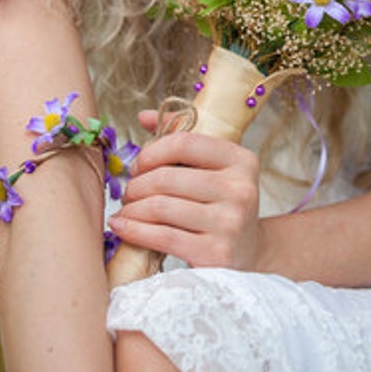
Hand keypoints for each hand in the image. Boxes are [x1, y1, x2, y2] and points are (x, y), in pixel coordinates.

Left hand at [108, 112, 261, 270]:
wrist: (249, 254)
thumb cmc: (222, 206)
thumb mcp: (213, 169)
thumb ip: (182, 138)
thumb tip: (144, 116)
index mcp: (241, 160)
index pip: (184, 143)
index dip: (152, 152)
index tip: (138, 165)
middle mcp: (240, 189)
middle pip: (167, 178)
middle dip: (137, 185)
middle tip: (128, 193)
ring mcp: (230, 223)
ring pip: (160, 207)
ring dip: (132, 209)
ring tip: (125, 211)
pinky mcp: (216, 254)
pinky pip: (162, 237)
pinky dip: (134, 230)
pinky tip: (122, 226)